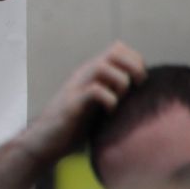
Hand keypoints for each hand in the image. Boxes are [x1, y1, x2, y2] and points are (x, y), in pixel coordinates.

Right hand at [19, 41, 145, 163]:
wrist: (45, 140)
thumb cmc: (76, 125)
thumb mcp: (98, 104)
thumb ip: (113, 93)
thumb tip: (144, 95)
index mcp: (91, 72)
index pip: (118, 48)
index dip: (135, 60)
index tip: (141, 81)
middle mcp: (84, 75)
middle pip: (113, 51)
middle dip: (133, 66)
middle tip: (138, 86)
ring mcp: (76, 88)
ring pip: (102, 67)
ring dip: (120, 81)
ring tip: (122, 97)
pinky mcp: (72, 105)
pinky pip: (94, 91)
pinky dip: (109, 99)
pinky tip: (110, 111)